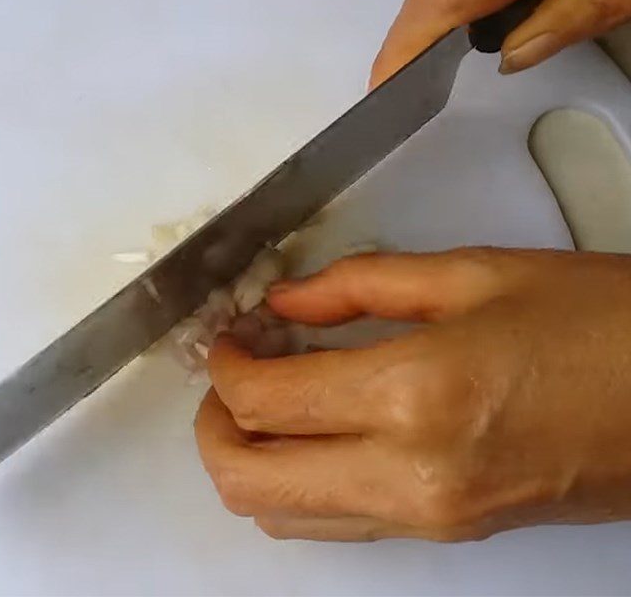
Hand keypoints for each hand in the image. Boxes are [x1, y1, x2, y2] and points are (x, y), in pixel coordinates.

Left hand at [195, 248, 630, 540]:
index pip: (264, 402)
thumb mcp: (471, 274)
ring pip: (284, 517)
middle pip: (250, 483)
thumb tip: (287, 300)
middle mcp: (410, 477)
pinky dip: (298, 480)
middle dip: (213, 427)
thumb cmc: (595, 324)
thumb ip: (359, 284)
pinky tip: (315, 425)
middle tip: (229, 371)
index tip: (229, 334)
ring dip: (249, 459)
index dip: (224, 364)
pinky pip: (338, 522)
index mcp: (414, 395)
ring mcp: (427, 519)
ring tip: (266, 395)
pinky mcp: (445, 532)